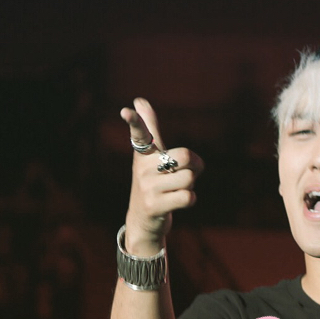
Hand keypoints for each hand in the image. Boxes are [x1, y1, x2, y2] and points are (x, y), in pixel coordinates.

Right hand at [120, 98, 203, 254]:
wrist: (143, 220)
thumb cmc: (152, 181)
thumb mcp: (150, 156)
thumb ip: (149, 128)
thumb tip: (139, 99)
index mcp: (143, 154)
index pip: (139, 133)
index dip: (134, 122)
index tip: (125, 111)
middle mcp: (142, 168)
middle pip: (186, 156)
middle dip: (194, 166)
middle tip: (185, 172)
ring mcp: (147, 188)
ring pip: (189, 178)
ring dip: (190, 185)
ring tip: (175, 189)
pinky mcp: (155, 206)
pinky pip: (188, 197)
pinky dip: (189, 199)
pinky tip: (176, 201)